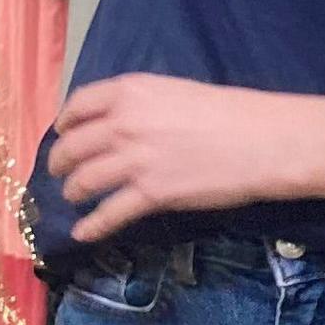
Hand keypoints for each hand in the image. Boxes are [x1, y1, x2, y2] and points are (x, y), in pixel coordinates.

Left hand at [49, 75, 318, 243]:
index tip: (64, 133)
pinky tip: (83, 233)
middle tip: (60, 172)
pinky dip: (91, 226)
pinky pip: (108, 213)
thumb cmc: (232, 113)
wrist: (264, 141)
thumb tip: (123, 123)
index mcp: (131, 91)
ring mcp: (135, 160)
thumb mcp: (178, 93)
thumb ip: (143, 105)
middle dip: (60, 162)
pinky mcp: (150, 194)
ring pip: (84, 180)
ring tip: (73, 199)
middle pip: (73, 146)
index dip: (66, 122)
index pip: (79, 105)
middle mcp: (124, 123)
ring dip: (72, 192)